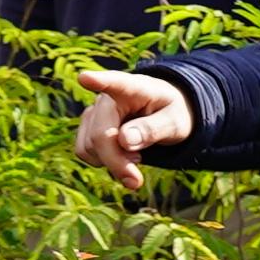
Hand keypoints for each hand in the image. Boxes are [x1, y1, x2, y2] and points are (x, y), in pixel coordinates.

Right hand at [72, 66, 192, 188]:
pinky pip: (83, 151)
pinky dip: (102, 162)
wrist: (163, 114)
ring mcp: (93, 111)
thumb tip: (124, 140)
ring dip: (110, 163)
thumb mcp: (175, 122)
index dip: (98, 81)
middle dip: (116, 162)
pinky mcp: (87, 126)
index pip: (115, 83)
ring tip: (136, 157)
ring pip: (88, 146)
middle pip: (100, 135)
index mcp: (134, 88)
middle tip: (136, 182)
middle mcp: (107, 97)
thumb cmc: (171, 113)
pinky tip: (121, 157)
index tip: (84, 77)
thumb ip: (153, 129)